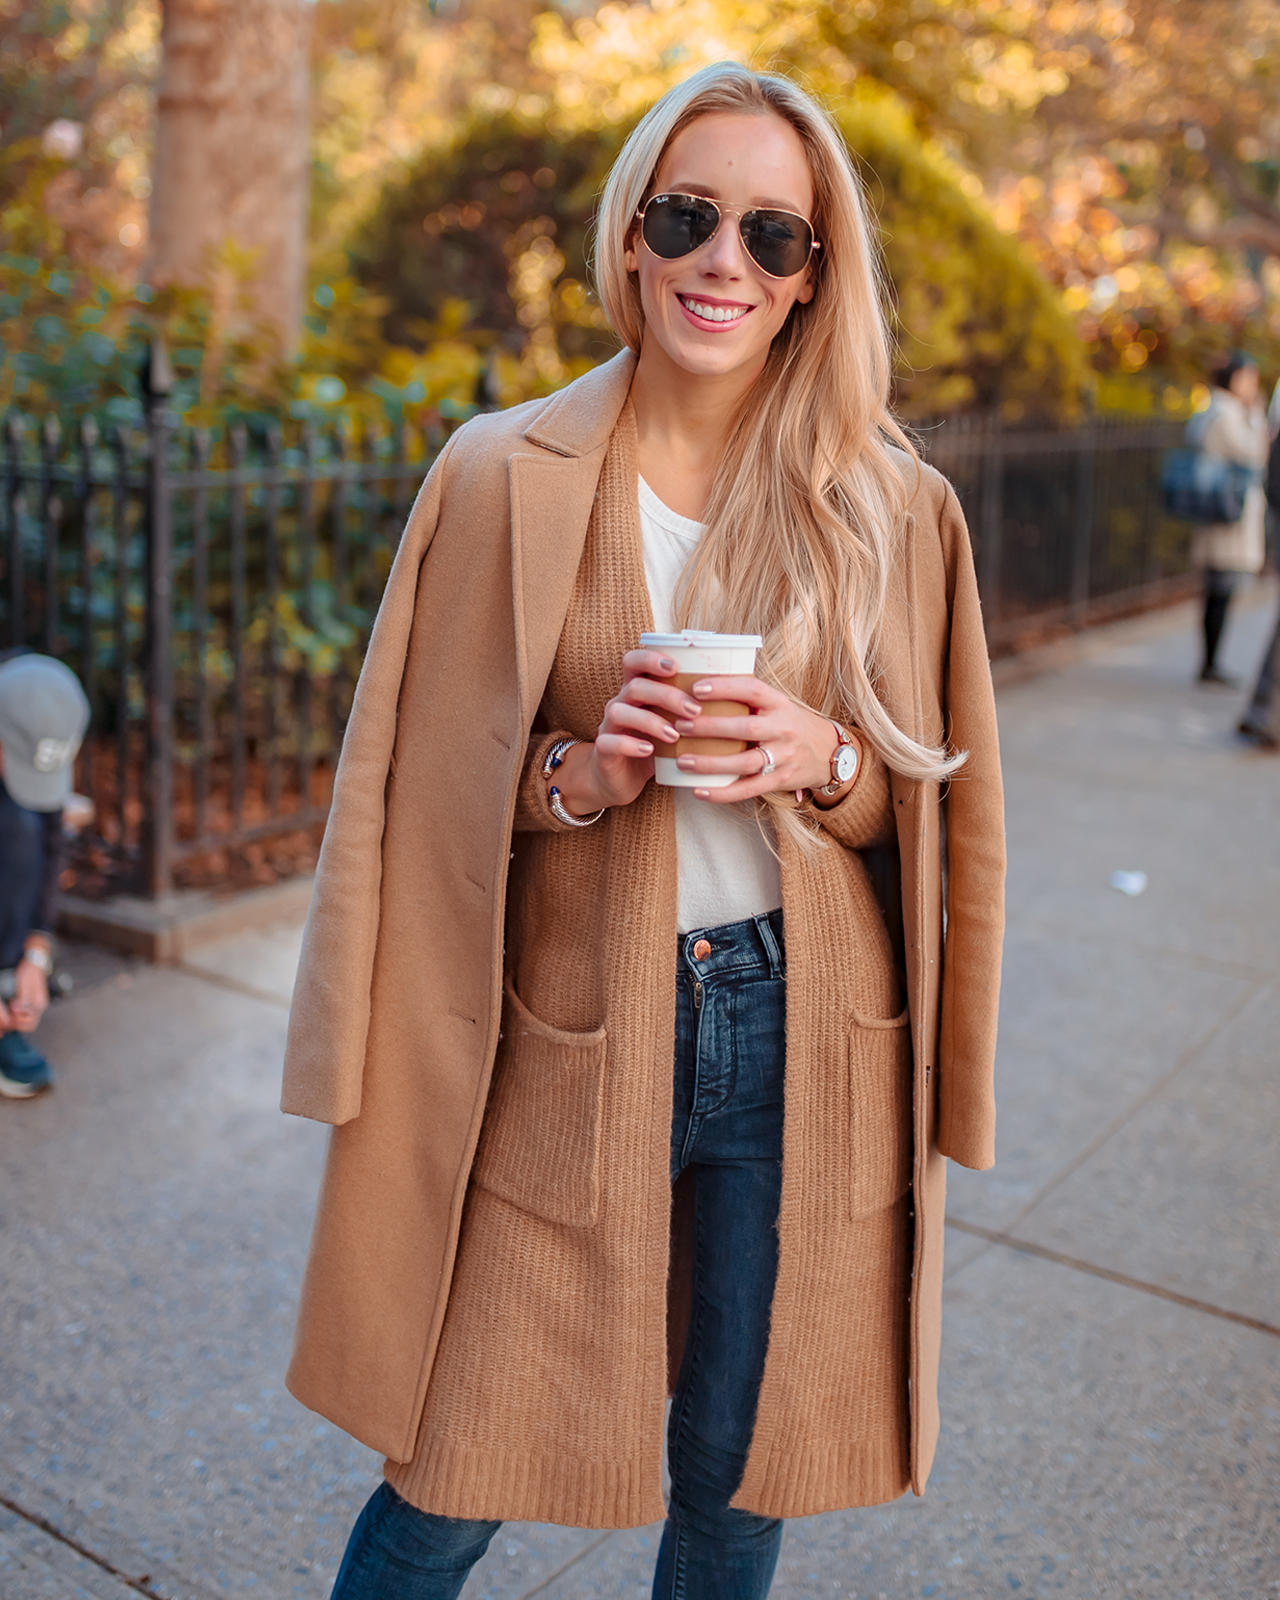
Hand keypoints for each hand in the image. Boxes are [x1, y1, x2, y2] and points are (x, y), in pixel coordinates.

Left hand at [10, 957, 49, 1032]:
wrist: (35, 965)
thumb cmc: (29, 973)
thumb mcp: (25, 984)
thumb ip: (23, 999)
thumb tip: (18, 1011)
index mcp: (39, 1004)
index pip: (29, 1024)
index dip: (17, 1020)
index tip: (11, 1007)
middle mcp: (40, 1007)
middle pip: (29, 1026)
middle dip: (16, 1023)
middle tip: (9, 1009)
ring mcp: (37, 1006)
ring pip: (27, 1022)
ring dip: (17, 1020)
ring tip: (9, 1008)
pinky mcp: (33, 1004)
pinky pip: (26, 1016)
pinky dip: (18, 1015)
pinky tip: (12, 1006)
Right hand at [553, 649, 704, 815]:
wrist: (621, 779)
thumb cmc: (654, 747)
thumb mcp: (673, 725)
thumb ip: (690, 710)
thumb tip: (736, 699)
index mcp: (635, 691)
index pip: (633, 661)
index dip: (651, 658)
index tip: (677, 667)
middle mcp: (620, 703)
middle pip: (635, 686)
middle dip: (667, 695)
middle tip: (694, 710)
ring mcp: (608, 726)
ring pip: (619, 711)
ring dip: (650, 721)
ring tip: (675, 735)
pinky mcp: (603, 750)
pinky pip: (610, 742)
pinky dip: (630, 745)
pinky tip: (650, 751)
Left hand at [671, 676, 843, 803]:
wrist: (828, 752)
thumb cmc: (789, 724)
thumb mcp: (776, 704)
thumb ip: (747, 698)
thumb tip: (697, 686)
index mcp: (780, 703)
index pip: (752, 689)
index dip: (724, 688)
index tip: (695, 689)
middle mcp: (784, 728)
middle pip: (746, 728)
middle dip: (710, 727)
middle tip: (680, 726)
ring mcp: (784, 756)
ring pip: (744, 762)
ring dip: (710, 763)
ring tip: (683, 761)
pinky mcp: (780, 780)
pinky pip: (748, 789)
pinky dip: (722, 793)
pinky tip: (698, 790)